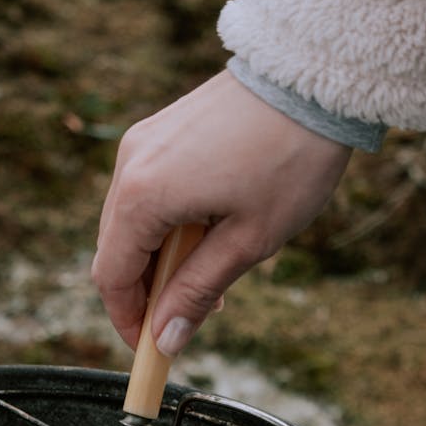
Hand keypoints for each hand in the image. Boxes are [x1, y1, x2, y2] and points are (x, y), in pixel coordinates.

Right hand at [92, 70, 351, 352]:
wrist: (312, 77)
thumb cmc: (289, 159)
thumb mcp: (247, 242)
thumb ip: (197, 293)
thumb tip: (166, 340)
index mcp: (143, 196)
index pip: (112, 278)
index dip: (128, 321)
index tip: (153, 348)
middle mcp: (130, 165)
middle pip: (115, 252)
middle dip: (146, 293)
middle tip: (190, 316)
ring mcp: (142, 144)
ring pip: (130, 225)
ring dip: (159, 262)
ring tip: (210, 277)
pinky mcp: (160, 133)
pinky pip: (146, 194)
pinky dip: (166, 227)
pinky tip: (207, 235)